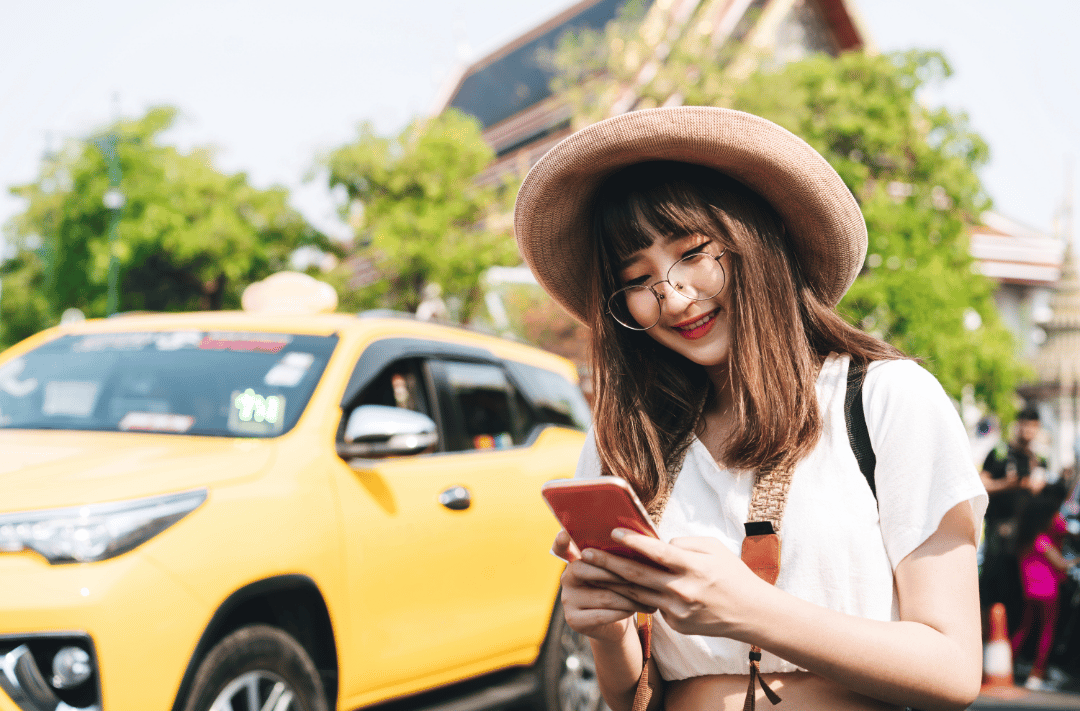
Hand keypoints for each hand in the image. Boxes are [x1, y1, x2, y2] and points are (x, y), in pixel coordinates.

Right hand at [554, 530, 654, 642]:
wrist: (615, 624)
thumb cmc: (619, 589)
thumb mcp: (616, 571)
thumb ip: (615, 558)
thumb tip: (635, 541)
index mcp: (575, 560)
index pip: (562, 548)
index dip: (560, 542)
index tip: (563, 535)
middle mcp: (566, 578)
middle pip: (586, 570)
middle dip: (616, 573)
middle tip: (640, 576)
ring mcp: (567, 600)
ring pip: (603, 596)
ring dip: (629, 597)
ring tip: (649, 597)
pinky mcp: (573, 620)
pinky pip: (602, 615)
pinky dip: (622, 612)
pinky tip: (635, 610)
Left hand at [582, 529, 768, 638]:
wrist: (751, 614)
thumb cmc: (732, 574)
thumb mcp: (713, 548)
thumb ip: (683, 544)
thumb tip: (657, 544)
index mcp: (693, 567)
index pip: (656, 552)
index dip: (632, 541)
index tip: (612, 532)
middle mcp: (682, 591)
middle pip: (637, 575)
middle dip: (608, 563)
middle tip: (586, 554)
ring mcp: (677, 611)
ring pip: (636, 594)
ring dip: (611, 583)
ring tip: (590, 572)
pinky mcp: (676, 625)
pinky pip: (652, 606)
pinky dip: (636, 596)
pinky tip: (619, 588)